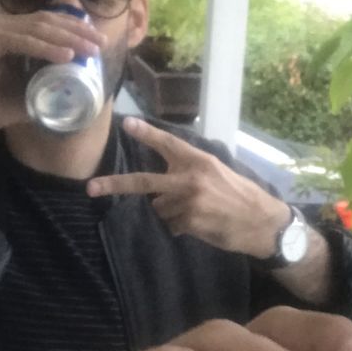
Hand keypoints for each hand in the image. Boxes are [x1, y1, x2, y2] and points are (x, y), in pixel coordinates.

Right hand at [0, 8, 106, 135]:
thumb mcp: (24, 96)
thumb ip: (44, 87)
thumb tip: (74, 90)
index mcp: (8, 32)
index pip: (46, 23)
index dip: (73, 28)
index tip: (97, 40)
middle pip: (46, 21)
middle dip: (77, 30)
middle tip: (101, 42)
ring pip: (39, 29)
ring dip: (68, 39)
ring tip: (91, 50)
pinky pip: (24, 41)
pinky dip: (47, 49)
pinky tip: (67, 57)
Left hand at [87, 116, 294, 257]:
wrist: (261, 221)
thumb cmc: (240, 195)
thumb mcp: (217, 172)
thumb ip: (189, 171)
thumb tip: (160, 190)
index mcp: (198, 160)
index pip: (167, 143)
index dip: (146, 134)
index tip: (126, 124)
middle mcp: (190, 178)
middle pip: (144, 182)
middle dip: (114, 185)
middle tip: (90, 188)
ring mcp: (187, 202)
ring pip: (160, 208)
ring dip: (172, 213)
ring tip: (199, 212)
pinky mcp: (189, 222)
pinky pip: (172, 225)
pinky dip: (182, 227)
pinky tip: (202, 224)